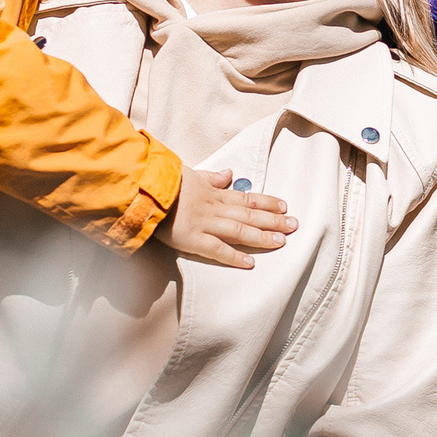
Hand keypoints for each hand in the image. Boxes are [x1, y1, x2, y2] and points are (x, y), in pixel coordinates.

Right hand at [163, 167, 295, 267]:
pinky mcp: (191, 239)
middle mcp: (213, 208)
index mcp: (213, 193)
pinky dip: (234, 256)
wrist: (142, 189)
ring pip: (239, 230)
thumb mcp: (190, 173)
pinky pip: (216, 249)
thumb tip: (230, 173)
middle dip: (273, 220)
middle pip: (249, 215)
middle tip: (295, 225)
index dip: (267, 203)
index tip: (284, 206)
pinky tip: (250, 263)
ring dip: (262, 237)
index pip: (246, 198)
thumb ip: (211, 177)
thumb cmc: (163, 181)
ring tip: (282, 241)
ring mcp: (204, 224)